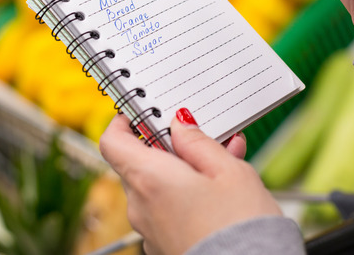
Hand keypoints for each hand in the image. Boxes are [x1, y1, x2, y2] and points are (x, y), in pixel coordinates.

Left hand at [99, 109, 280, 254]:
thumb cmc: (241, 229)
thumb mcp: (229, 171)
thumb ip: (198, 143)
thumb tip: (180, 125)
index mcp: (149, 179)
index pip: (113, 140)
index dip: (126, 120)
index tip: (145, 111)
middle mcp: (141, 205)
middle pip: (139, 162)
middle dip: (170, 146)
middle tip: (203, 137)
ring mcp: (150, 229)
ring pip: (156, 187)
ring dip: (182, 171)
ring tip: (223, 164)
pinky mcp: (164, 245)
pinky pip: (166, 210)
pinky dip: (185, 196)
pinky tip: (217, 194)